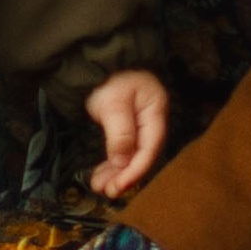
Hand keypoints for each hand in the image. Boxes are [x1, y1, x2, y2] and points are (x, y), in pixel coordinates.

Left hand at [86, 68, 168, 197]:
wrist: (95, 58)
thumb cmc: (107, 75)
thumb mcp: (113, 103)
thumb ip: (120, 133)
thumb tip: (123, 163)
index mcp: (155, 112)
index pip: (149, 148)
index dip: (135, 170)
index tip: (119, 186)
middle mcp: (150, 120)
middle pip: (141, 154)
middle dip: (124, 175)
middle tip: (106, 191)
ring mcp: (138, 123)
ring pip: (130, 155)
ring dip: (116, 172)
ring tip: (99, 187)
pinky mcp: (125, 126)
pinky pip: (121, 149)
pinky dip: (112, 163)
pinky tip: (101, 174)